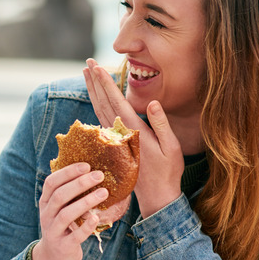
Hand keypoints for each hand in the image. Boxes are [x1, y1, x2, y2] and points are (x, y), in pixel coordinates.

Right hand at [32, 162, 108, 259]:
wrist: (54, 257)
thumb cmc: (63, 226)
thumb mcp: (59, 209)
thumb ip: (69, 194)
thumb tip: (91, 172)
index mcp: (45, 202)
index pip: (51, 182)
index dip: (68, 172)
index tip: (86, 165)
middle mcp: (46, 215)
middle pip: (60, 195)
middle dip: (80, 183)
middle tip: (99, 175)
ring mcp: (53, 231)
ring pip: (67, 213)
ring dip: (86, 202)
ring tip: (104, 193)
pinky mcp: (64, 246)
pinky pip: (75, 235)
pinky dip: (86, 226)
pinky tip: (97, 218)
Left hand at [83, 59, 183, 217]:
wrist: (156, 196)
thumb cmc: (168, 171)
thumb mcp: (171, 147)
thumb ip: (161, 124)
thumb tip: (153, 102)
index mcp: (133, 131)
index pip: (116, 101)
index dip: (105, 83)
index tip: (97, 68)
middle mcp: (120, 133)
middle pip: (102, 102)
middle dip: (94, 81)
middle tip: (87, 62)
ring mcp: (115, 139)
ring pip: (99, 109)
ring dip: (92, 91)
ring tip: (86, 74)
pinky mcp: (114, 144)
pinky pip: (102, 119)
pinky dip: (97, 104)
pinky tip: (94, 96)